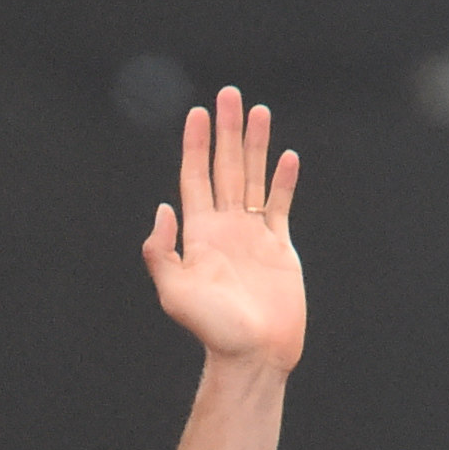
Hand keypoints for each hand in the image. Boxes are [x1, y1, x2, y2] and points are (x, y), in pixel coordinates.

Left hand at [141, 88, 303, 372]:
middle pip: (226, 168)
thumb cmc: (214, 329)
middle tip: (229, 94)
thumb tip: (163, 208)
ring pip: (255, 179)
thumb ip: (162, 251)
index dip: (196, 145)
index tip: (199, 112)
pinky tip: (287, 157)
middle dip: (227, 132)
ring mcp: (253, 236)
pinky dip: (284, 181)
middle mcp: (225, 228)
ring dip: (256, 145)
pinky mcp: (279, 248)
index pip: (196, 177)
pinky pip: (280, 206)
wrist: (253, 355)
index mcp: (199, 234)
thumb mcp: (174, 292)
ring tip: (259, 112)